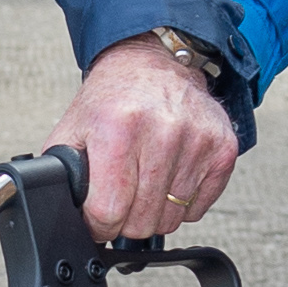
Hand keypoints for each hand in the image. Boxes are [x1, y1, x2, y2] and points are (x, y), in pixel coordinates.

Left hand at [49, 33, 238, 242]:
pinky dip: (181, 203)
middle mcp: (162, 132)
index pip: (108, 211)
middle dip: (125, 219)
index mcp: (119, 128)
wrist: (153, 63)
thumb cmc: (114, 98)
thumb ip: (65, 173)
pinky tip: (169, 176)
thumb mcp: (74, 128)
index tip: (98, 217)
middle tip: (121, 197)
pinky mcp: (222, 149)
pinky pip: (198, 209)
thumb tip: (67, 213)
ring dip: (154, 211)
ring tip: (145, 182)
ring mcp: (197, 141)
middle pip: (141, 222)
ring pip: (170, 219)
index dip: (98, 223)